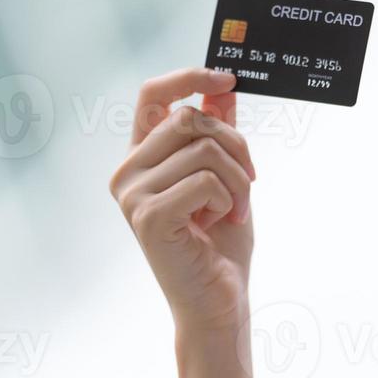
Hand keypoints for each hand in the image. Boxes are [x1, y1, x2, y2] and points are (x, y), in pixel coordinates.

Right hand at [110, 67, 256, 333]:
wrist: (219, 302)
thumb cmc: (220, 245)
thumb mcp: (225, 177)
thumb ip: (218, 132)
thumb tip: (224, 87)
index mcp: (141, 158)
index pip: (152, 95)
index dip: (188, 76)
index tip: (227, 78)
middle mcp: (127, 172)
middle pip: (190, 119)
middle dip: (235, 145)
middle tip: (250, 181)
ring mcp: (132, 194)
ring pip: (203, 148)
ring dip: (237, 180)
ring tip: (236, 211)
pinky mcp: (148, 216)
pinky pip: (205, 180)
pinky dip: (228, 200)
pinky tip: (222, 223)